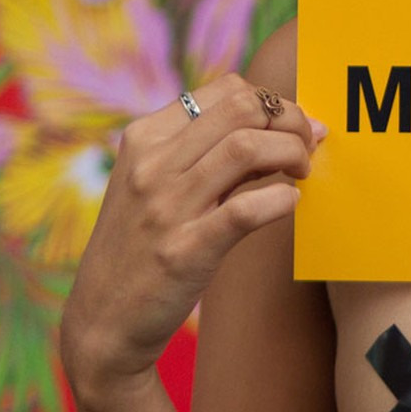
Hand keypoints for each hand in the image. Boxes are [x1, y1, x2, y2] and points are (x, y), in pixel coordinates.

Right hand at [60, 73, 322, 401]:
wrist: (102, 322)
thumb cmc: (144, 246)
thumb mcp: (157, 185)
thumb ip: (207, 152)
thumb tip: (286, 126)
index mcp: (145, 138)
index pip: (227, 89)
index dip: (273, 103)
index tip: (291, 129)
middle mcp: (151, 165)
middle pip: (243, 108)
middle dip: (292, 121)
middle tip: (308, 148)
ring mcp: (165, 207)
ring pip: (247, 148)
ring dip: (293, 154)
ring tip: (301, 173)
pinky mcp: (183, 251)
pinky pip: (246, 209)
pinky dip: (281, 200)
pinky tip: (289, 204)